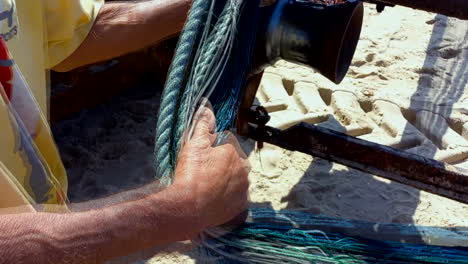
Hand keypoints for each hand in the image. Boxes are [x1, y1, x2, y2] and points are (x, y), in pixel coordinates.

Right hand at [172, 106, 250, 229]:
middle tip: (202, 172)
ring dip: (225, 181)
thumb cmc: (191, 174)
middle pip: (233, 162)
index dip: (211, 147)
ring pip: (236, 180)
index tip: (201, 157)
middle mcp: (244, 170)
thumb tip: (207, 108)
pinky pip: (236, 198)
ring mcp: (243, 190)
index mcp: (234, 152)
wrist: (189, 208)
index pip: (226, 142)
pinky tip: (214, 199)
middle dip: (221, 164)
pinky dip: (228, 198)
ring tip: (207, 187)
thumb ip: (202, 125)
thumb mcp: (194, 144)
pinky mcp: (240, 207)